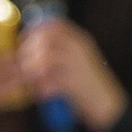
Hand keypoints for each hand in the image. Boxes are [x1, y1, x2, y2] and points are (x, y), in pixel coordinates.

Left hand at [17, 16, 127, 131]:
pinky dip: (41, 86)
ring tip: (31, 80)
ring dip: (32, 68)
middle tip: (24, 65)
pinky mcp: (75, 82)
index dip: (35, 31)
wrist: (108, 106)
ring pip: (46, 56)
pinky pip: (50, 79)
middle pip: (46, 38)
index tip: (24, 41)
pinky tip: (41, 93)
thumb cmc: (88, 85)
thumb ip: (60, 51)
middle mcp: (80, 48)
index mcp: (81, 40)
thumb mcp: (78, 61)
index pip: (55, 25)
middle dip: (29, 50)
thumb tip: (32, 47)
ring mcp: (78, 64)